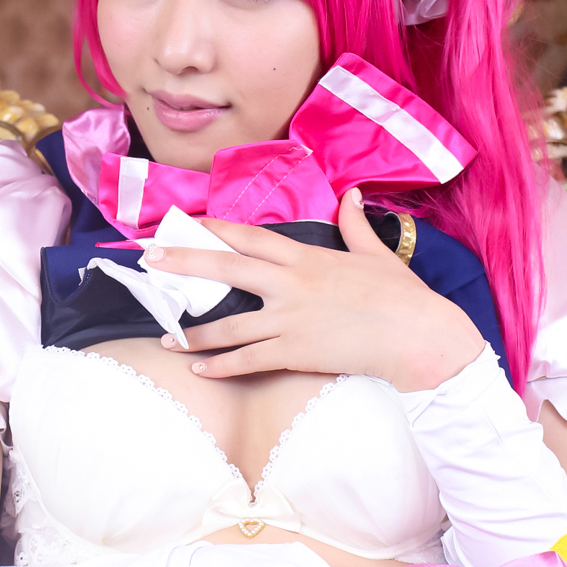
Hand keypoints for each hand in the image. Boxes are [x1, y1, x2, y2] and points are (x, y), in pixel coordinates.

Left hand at [147, 188, 482, 391]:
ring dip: (193, 334)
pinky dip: (220, 367)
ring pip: (228, 326)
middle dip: (184, 262)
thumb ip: (355, 225)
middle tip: (151, 259)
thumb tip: (352, 196)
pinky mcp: (293, 353)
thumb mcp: (376, 254)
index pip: (250, 237)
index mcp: (305, 258)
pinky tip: (199, 370)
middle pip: (225, 269)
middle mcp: (289, 285)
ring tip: (166, 338)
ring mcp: (288, 320)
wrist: (415, 335)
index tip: (187, 224)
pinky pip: (247, 361)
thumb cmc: (400, 296)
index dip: (215, 229)